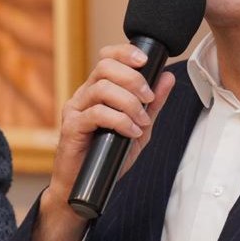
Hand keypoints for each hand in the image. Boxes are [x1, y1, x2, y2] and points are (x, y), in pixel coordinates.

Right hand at [34, 43, 175, 240]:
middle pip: (105, 66)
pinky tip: (131, 132)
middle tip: (148, 97)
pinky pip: (97, 114)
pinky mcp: (71, 127)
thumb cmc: (109, 158)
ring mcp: (75, 110)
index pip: (108, 57)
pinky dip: (120, 120)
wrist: (86, 188)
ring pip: (101, 88)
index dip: (125, 52)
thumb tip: (167, 77)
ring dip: (129, 102)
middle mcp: (84, 95)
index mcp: (98, 90)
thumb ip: (152, 105)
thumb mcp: (139, 129)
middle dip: (133, 78)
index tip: (146, 60)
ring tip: (141, 121)